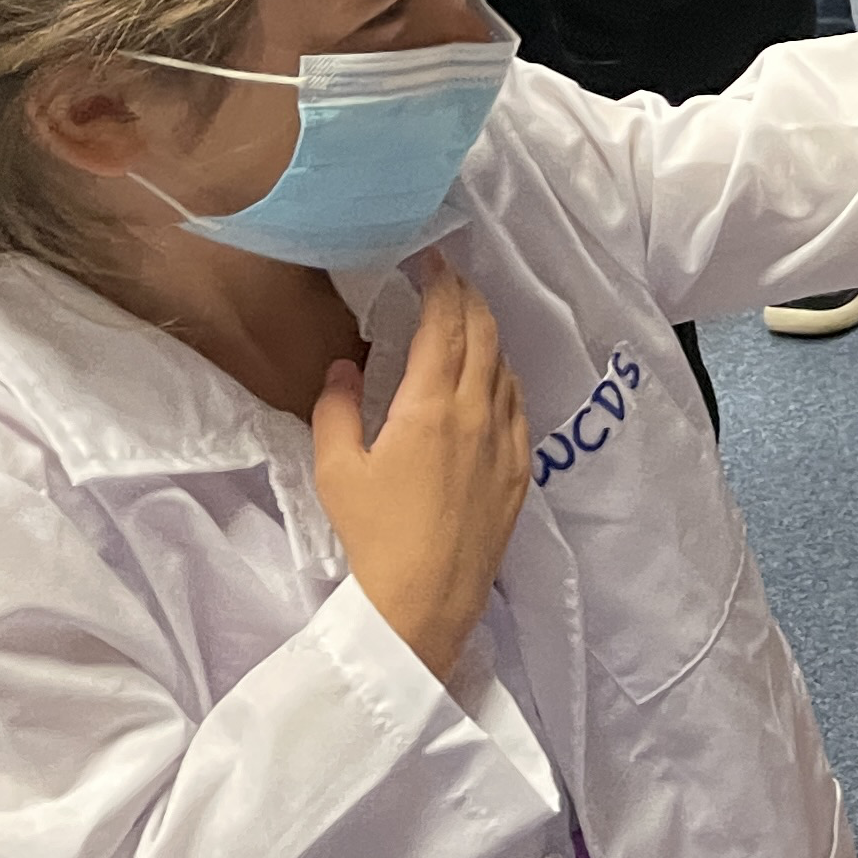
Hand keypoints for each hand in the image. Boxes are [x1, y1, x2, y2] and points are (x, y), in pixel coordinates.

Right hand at [311, 261, 529, 684]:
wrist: (424, 597)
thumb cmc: (374, 533)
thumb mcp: (337, 469)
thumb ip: (337, 408)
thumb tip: (346, 364)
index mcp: (429, 405)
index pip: (442, 326)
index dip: (439, 285)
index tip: (430, 259)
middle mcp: (476, 412)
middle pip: (482, 334)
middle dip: (467, 297)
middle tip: (449, 276)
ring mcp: (505, 440)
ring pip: (504, 366)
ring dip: (487, 334)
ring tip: (468, 319)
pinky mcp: (520, 469)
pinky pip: (519, 405)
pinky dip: (504, 377)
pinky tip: (492, 378)